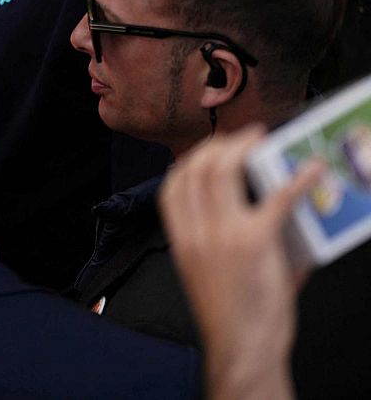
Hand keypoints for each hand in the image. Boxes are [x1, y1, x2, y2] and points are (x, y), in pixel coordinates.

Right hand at [160, 125, 321, 399]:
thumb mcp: (212, 273)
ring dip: (246, 148)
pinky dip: (298, 179)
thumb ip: (230, 239)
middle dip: (221, 144)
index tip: (211, 150)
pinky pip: (276, 199)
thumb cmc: (232, 317)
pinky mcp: (254, 243)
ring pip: (224, 170)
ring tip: (263, 140)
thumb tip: (270, 215)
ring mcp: (222, 234)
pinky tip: (312, 170)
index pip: (173, 184)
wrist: (241, 348)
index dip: (191, 160)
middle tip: (244, 138)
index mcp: (180, 240)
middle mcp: (196, 232)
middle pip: (199, 168)